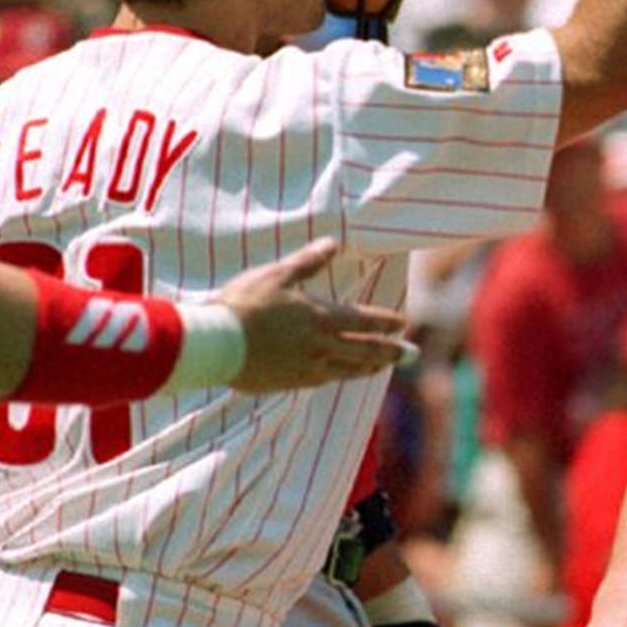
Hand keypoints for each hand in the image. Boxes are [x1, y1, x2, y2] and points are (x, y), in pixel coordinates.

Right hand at [215, 238, 416, 391]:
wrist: (214, 344)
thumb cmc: (243, 305)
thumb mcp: (276, 275)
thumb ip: (308, 261)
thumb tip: (333, 243)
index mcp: (322, 317)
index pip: (366, 321)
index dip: (387, 322)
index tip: (404, 324)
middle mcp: (322, 345)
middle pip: (366, 350)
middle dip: (391, 351)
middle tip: (412, 354)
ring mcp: (308, 367)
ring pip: (349, 369)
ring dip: (370, 367)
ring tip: (383, 366)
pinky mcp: (291, 383)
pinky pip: (325, 380)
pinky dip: (341, 376)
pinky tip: (343, 375)